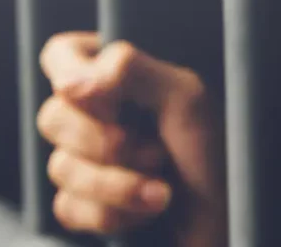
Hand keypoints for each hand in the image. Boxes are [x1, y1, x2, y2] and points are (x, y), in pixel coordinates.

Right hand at [36, 32, 226, 245]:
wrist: (228, 226)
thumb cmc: (218, 157)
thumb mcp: (186, 99)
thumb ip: (129, 70)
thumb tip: (68, 82)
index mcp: (119, 77)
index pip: (61, 54)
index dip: (70, 74)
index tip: (103, 97)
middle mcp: (98, 115)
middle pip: (52, 116)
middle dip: (103, 143)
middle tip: (155, 152)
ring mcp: (88, 162)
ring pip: (60, 167)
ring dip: (117, 184)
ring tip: (163, 191)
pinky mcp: (88, 205)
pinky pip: (67, 208)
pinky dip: (112, 214)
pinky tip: (148, 212)